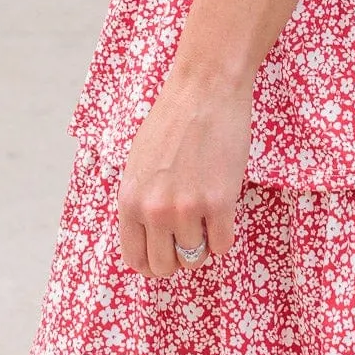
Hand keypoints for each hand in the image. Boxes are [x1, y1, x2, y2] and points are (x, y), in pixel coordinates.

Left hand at [116, 67, 252, 278]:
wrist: (205, 89)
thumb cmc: (172, 118)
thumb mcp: (138, 163)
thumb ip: (140, 201)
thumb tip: (149, 237)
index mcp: (129, 200)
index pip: (135, 259)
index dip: (153, 262)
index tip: (166, 253)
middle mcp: (154, 210)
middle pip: (166, 266)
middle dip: (178, 257)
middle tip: (190, 236)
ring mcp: (187, 208)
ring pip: (195, 258)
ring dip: (203, 243)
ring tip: (207, 214)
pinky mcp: (219, 203)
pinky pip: (222, 245)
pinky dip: (224, 235)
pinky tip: (223, 211)